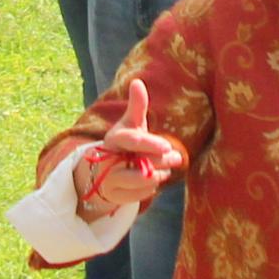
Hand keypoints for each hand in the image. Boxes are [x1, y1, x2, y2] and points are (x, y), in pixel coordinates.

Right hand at [77, 79, 186, 216]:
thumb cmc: (123, 143)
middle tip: (177, 157)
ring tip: (165, 168)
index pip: (132, 140)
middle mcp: (108, 160)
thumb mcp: (130, 124)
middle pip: (141, 163)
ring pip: (143, 181)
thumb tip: (137, 81)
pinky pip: (141, 195)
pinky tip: (153, 179)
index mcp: (114, 138)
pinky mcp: (115, 197)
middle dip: (163, 161)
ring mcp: (110, 181)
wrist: (102, 171)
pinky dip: (151, 187)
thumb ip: (137, 106)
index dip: (150, 143)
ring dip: (159, 174)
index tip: (167, 146)